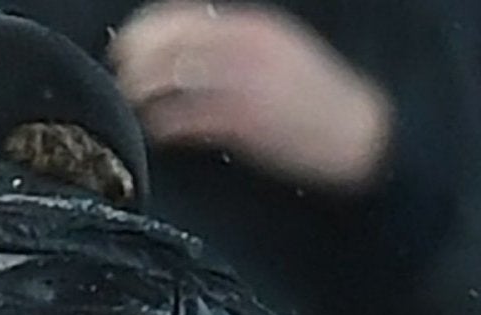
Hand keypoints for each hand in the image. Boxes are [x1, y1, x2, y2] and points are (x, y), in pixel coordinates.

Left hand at [108, 2, 393, 192]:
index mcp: (252, 25)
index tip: (126, 44)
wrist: (357, 133)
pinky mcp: (243, 124)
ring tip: (134, 104)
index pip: (180, 16)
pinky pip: (187, 120)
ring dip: (143, 93)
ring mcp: (243, 85)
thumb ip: (230, 42)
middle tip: (123, 77)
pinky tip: (157, 131)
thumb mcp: (275, 49)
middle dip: (135, 62)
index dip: (145, 30)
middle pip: (168, 46)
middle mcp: (245, 49)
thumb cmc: (312, 95)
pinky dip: (164, 125)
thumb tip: (180, 43)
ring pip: (172, 80)